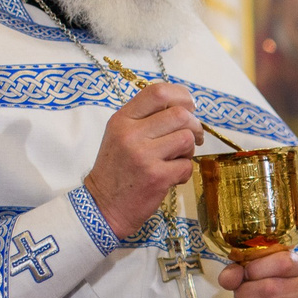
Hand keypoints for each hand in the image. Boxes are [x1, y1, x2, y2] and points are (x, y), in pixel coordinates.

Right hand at [84, 83, 201, 237]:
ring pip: (187, 138)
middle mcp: (131, 134)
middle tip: (194, 137)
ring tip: (177, 159)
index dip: (181, 96)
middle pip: (180, 115)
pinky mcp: (157, 176)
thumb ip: (146, 119)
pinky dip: (184, 171)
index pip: (158, 92)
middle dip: (195, 126)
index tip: (190, 107)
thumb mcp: (120, 135)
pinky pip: (186, 165)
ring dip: (189, 150)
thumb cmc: (117, 169)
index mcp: (122, 119)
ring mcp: (144, 155)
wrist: (103, 206)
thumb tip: (184, 108)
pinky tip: (172, 177)